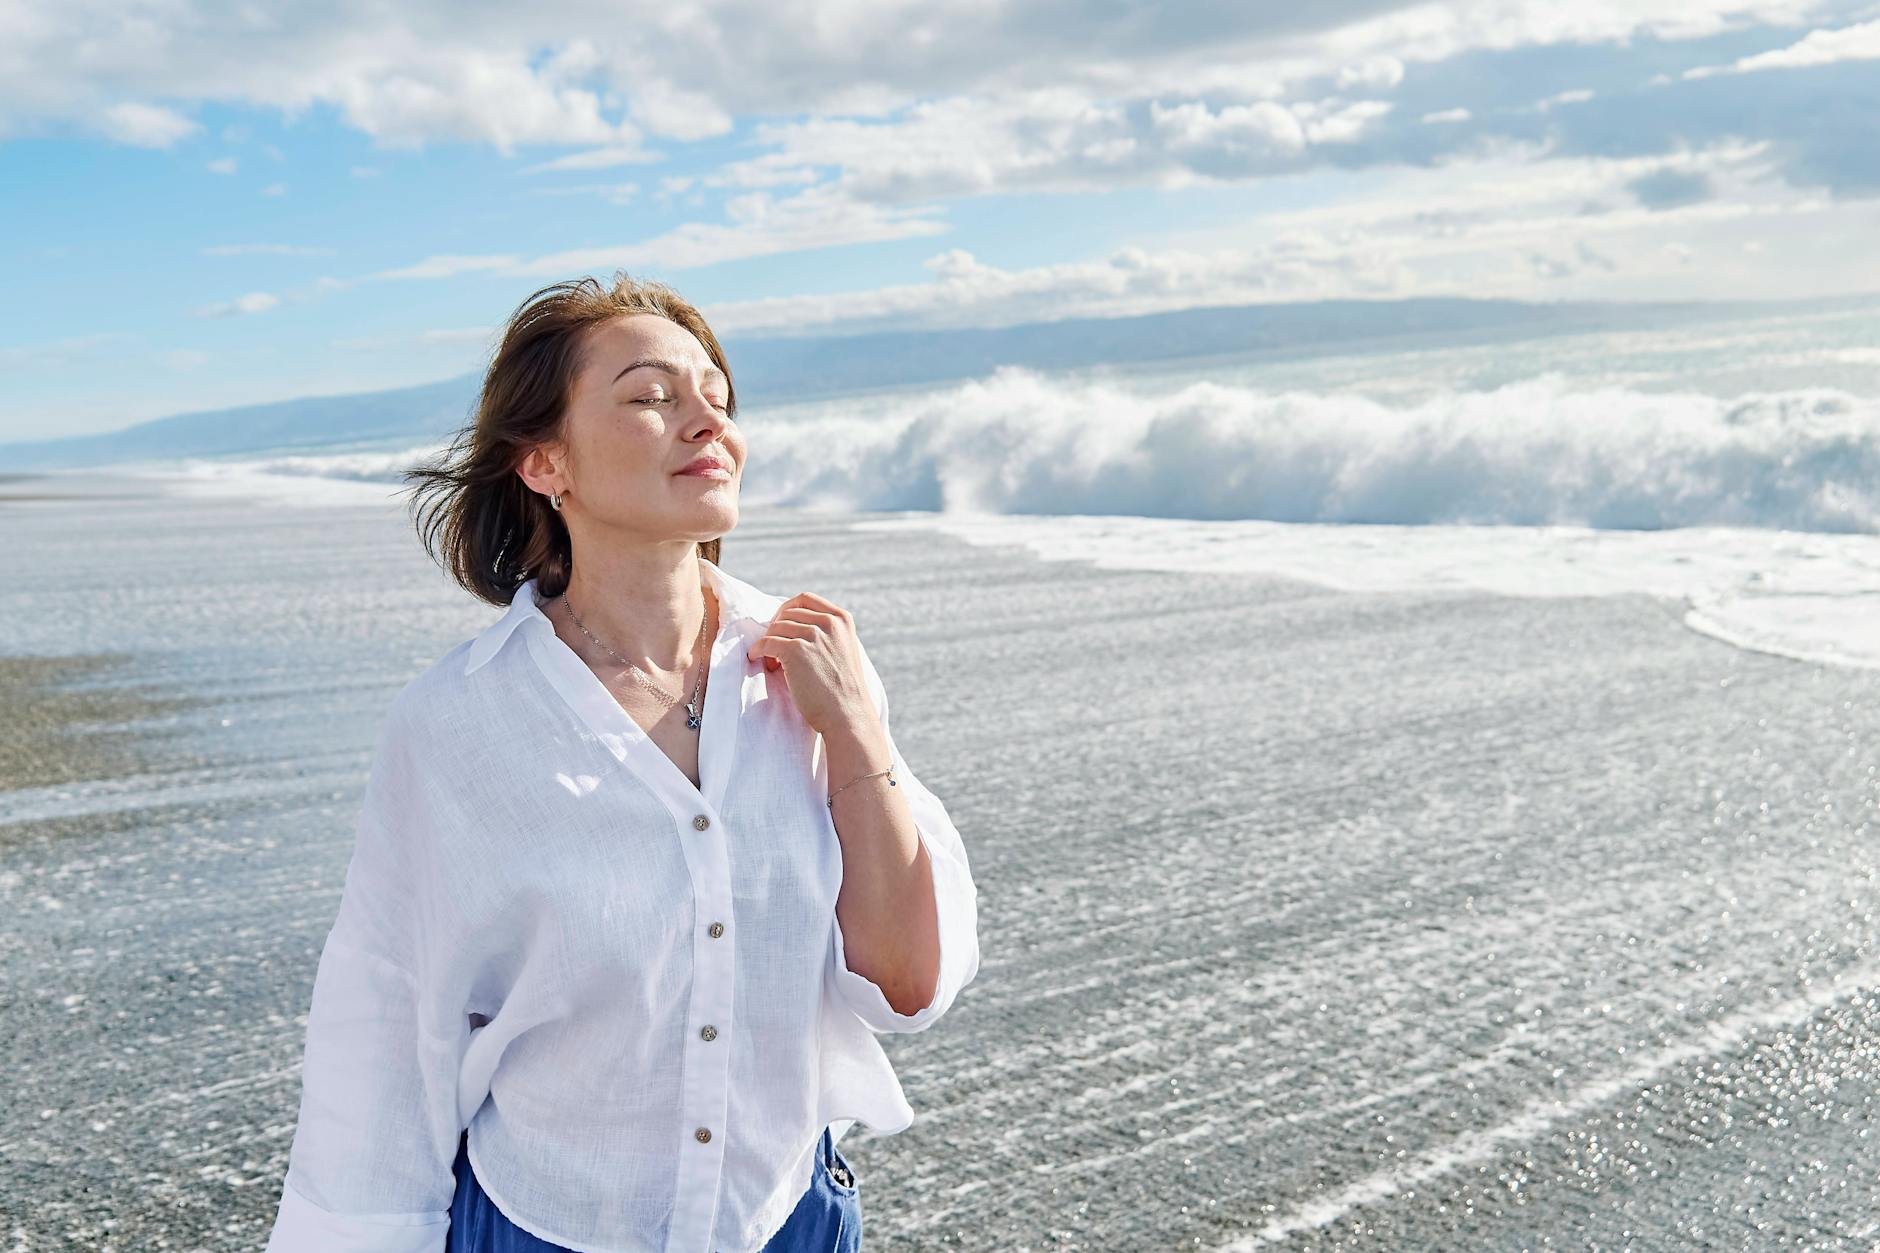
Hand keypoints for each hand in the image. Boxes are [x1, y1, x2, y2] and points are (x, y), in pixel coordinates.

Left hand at [744, 592, 880, 740]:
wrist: (847, 715)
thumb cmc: (843, 690)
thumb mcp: (843, 650)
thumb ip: (826, 634)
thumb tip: (791, 627)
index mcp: (842, 619)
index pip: (805, 599)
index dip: (786, 610)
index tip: (780, 625)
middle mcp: (829, 622)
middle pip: (787, 613)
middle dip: (776, 629)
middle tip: (773, 648)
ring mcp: (813, 635)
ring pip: (775, 628)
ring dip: (768, 642)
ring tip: (771, 662)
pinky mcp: (796, 651)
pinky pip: (766, 642)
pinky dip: (758, 650)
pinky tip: (758, 659)